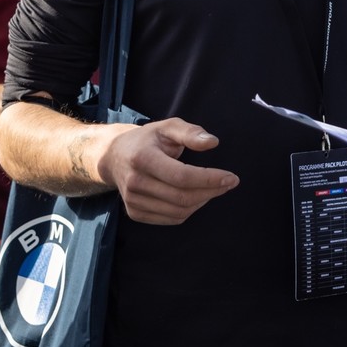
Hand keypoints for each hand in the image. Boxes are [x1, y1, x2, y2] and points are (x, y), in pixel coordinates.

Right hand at [101, 118, 237, 224]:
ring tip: (211, 188)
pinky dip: (189, 210)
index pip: (182, 176)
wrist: (114, 157)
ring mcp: (133, 201)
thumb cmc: (147, 140)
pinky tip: (195, 196)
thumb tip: (213, 142)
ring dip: (202, 202)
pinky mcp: (135, 213)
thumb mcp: (167, 127)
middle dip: (211, 192)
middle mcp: (135, 182)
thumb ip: (190, 132)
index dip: (210, 179)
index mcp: (142, 158)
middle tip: (228, 183)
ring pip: (179, 212)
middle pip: (182, 197)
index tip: (231, 178)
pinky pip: (171, 219)